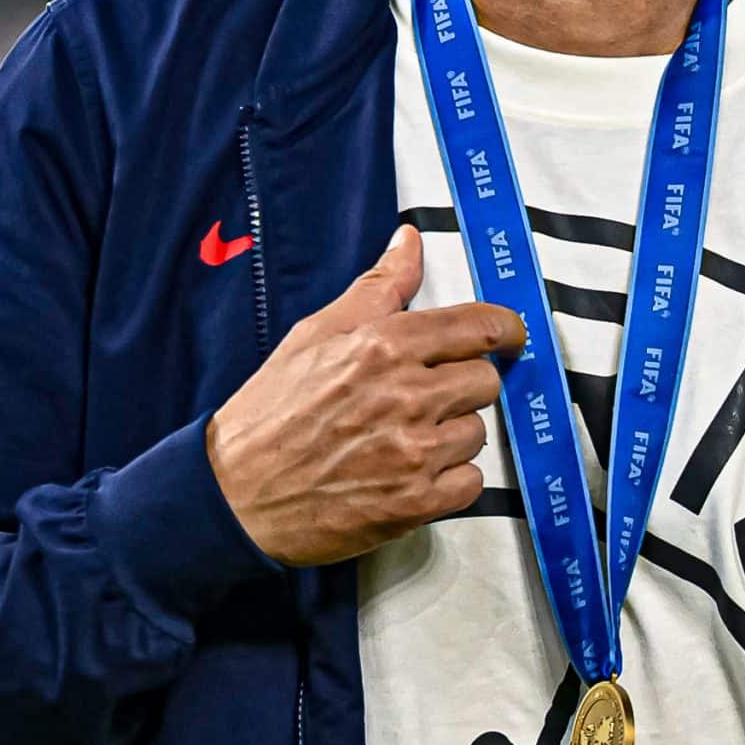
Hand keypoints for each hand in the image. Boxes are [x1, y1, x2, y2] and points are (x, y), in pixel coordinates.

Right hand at [206, 225, 525, 566]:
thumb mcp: (316, 333)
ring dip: (451, 433)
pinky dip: (450, 480)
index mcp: (384, 346)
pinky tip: (412, 473)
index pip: (479, 327)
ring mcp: (413, 453)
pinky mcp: (415, 503)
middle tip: (426, 394)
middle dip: (463, 384)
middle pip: (485, 381)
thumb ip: (376, 288)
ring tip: (405, 438)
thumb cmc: (271, 411)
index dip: (505, 330)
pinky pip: (470, 482)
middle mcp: (406, 396)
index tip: (509, 336)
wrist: (235, 495)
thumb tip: (409, 241)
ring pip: (477, 432)